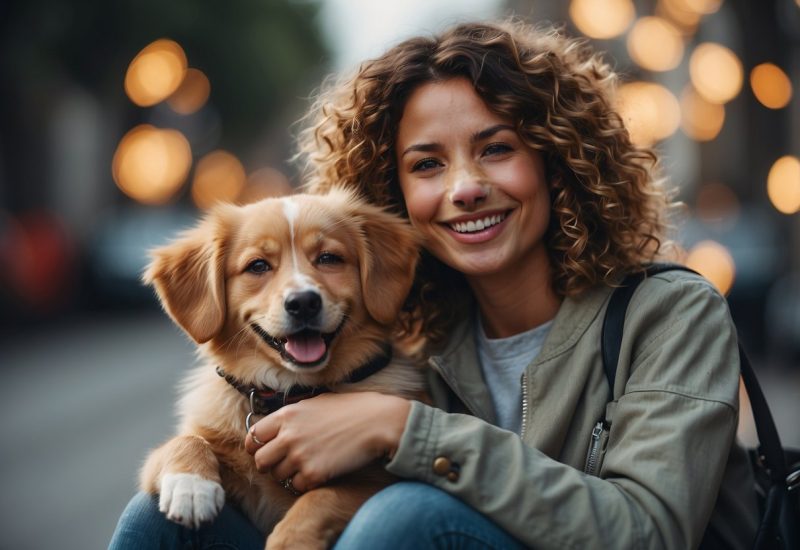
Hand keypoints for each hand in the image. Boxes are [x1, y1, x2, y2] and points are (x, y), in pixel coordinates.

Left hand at [245, 392, 409, 492]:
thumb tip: (277, 427)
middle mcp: (288, 435)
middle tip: (284, 464)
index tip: (266, 450)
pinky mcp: (314, 473)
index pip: (252, 437)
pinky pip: (297, 486)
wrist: (377, 421)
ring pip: (277, 476)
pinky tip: (318, 472)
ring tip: (306, 466)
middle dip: (269, 465)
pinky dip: (305, 483)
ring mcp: (300, 456)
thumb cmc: (351, 409)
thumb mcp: (315, 403)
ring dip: (289, 474)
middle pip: (260, 461)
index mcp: (286, 415)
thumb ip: (293, 416)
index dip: (256, 447)